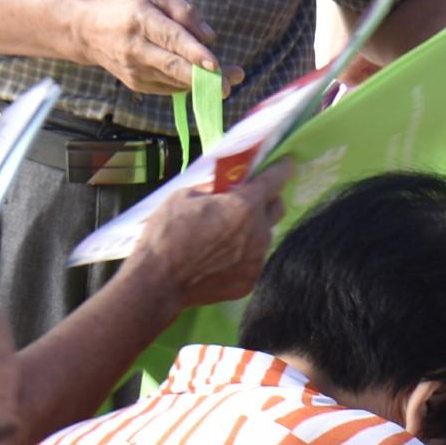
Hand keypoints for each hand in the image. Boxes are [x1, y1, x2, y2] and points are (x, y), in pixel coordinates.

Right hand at [72, 0, 217, 94]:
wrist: (87, 31)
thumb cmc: (126, 6)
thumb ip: (184, 10)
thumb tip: (209, 36)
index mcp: (140, 19)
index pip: (171, 39)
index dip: (193, 53)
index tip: (214, 64)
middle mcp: (136, 47)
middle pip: (173, 67)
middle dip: (203, 78)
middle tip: (229, 84)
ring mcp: (134, 69)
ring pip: (173, 80)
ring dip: (202, 84)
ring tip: (228, 82)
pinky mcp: (136, 84)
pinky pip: (168, 87)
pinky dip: (186, 85)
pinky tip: (203, 80)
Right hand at [128, 160, 289, 309]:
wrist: (158, 280)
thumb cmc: (167, 233)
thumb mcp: (185, 195)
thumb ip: (213, 189)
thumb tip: (223, 187)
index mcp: (244, 206)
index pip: (276, 180)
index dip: (282, 168)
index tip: (286, 163)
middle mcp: (258, 232)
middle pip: (277, 208)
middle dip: (268, 199)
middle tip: (250, 199)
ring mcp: (256, 259)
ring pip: (265, 236)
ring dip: (253, 229)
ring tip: (228, 233)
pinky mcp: (250, 280)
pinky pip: (253, 260)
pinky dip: (242, 255)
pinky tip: (221, 257)